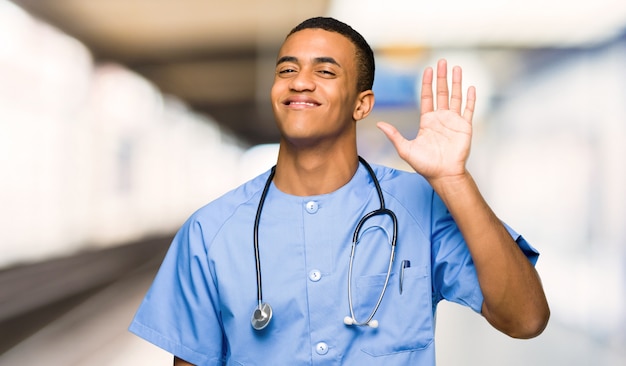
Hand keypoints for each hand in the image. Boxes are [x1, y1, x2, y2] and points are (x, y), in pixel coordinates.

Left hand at [377, 59, 475, 181]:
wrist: (443, 175)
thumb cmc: (425, 165)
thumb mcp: (405, 149)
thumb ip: (394, 135)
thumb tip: (379, 124)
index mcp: (427, 121)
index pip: (427, 97)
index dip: (427, 83)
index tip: (427, 69)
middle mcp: (441, 118)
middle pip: (441, 92)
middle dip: (441, 77)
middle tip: (441, 61)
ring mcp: (454, 121)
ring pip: (455, 97)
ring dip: (456, 83)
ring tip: (456, 68)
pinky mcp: (465, 127)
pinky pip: (469, 110)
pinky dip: (470, 98)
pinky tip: (471, 87)